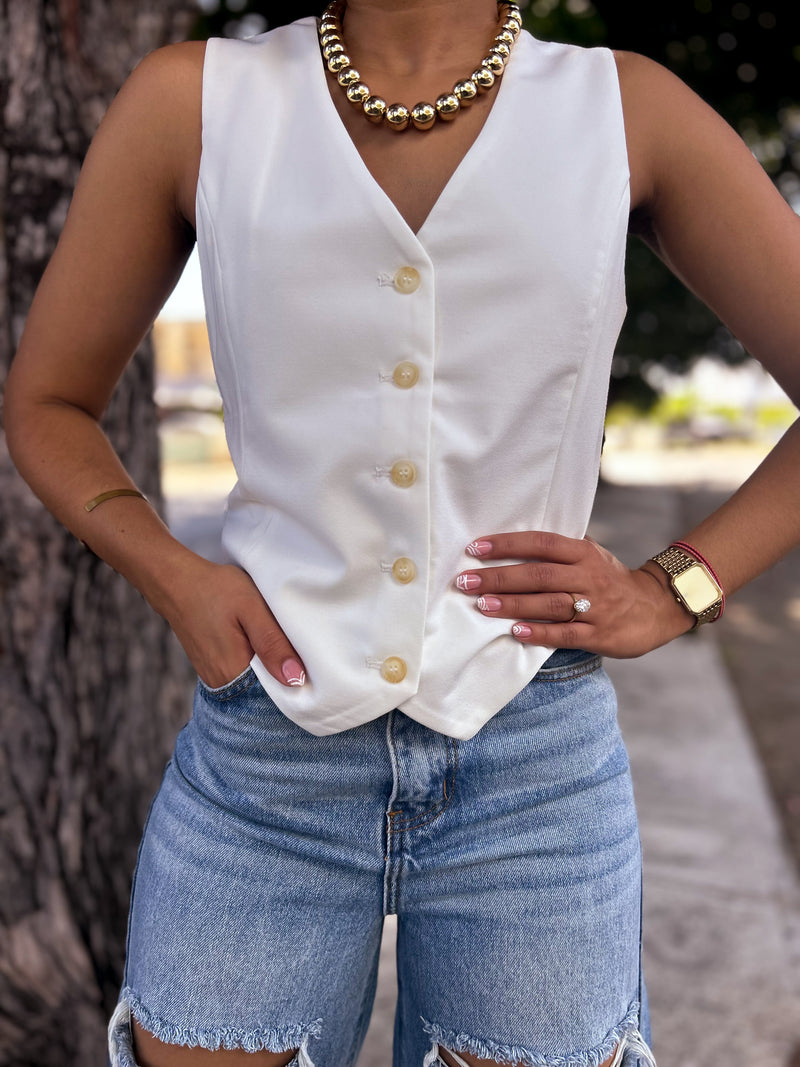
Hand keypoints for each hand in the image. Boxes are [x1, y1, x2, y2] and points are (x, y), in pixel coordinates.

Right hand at [158, 557, 306, 688]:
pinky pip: (241, 674)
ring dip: (268, 668)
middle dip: (283, 674)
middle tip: (297, 648)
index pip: (275, 695)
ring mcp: (214, 677)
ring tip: (278, 644)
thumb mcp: (251, 609)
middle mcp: (221, 683)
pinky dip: (254, 663)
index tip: (310, 665)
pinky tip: (260, 645)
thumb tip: (296, 679)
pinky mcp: (211, 668)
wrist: (176, 581)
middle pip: (264, 691)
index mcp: (232, 672)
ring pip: (253, 682)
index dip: (296, 682)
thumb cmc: (215, 589)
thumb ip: (273, 644)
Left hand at [455, 531, 693, 657]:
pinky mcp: (600, 635)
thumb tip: (509, 543)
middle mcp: (589, 577)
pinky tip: (515, 632)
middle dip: (499, 577)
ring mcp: (596, 607)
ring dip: (513, 604)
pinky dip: (540, 633)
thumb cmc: (610, 579)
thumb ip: (558, 550)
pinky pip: (566, 634)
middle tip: (466, 581)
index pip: (541, 543)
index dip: (507, 544)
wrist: (656, 608)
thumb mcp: (590, 555)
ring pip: (549, 604)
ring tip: (482, 605)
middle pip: (539, 575)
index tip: (475, 548)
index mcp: (584, 553)